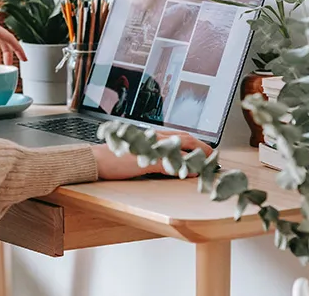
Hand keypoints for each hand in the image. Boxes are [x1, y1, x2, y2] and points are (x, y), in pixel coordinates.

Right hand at [90, 130, 213, 179]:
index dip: (195, 142)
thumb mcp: (134, 153)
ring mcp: (150, 149)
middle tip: (214, 157)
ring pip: (180, 148)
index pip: (179, 135)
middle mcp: (152, 138)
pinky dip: (181, 168)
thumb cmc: (111, 157)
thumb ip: (151, 155)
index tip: (206, 150)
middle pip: (184, 138)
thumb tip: (167, 162)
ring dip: (197, 156)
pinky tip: (190, 173)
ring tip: (209, 164)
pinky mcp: (145, 161)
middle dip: (202, 147)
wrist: (94, 159)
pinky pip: (168, 164)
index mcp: (150, 135)